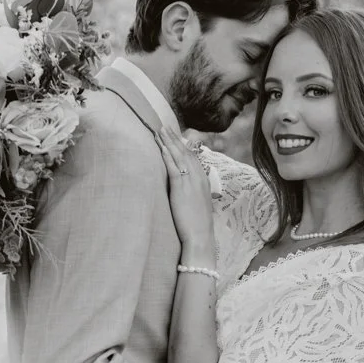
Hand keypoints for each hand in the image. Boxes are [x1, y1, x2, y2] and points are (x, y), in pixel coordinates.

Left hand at [155, 129, 216, 254]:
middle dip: (174, 139)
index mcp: (203, 181)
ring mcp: (190, 181)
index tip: (175, 136)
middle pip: (185, 152)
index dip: (183, 146)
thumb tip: (186, 192)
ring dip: (169, 142)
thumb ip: (193, 194)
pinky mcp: (181, 187)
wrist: (200, 235)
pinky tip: (160, 147)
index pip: (192, 158)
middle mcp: (198, 177)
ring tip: (160, 131)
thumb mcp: (198, 205)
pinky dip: (167, 155)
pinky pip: (173, 167)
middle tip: (165, 127)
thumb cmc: (197, 225)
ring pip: (178, 156)